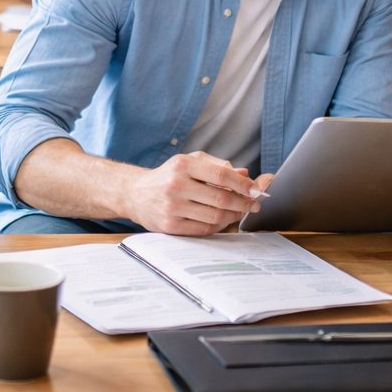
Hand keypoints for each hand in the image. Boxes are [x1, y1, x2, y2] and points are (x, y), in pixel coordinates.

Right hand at [122, 152, 264, 235]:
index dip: (243, 184)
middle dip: (243, 203)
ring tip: (240, 212)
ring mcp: (172, 207)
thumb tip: (245, 174)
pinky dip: (218, 225)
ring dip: (233, 216)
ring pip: (214, 216)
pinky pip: (203, 229)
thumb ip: (217, 166)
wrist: (135, 194)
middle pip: (221, 199)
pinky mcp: (170, 226)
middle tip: (254, 204)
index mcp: (183, 165)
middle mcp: (176, 185)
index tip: (256, 189)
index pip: (221, 175)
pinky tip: (223, 220)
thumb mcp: (190, 162)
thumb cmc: (169, 176)